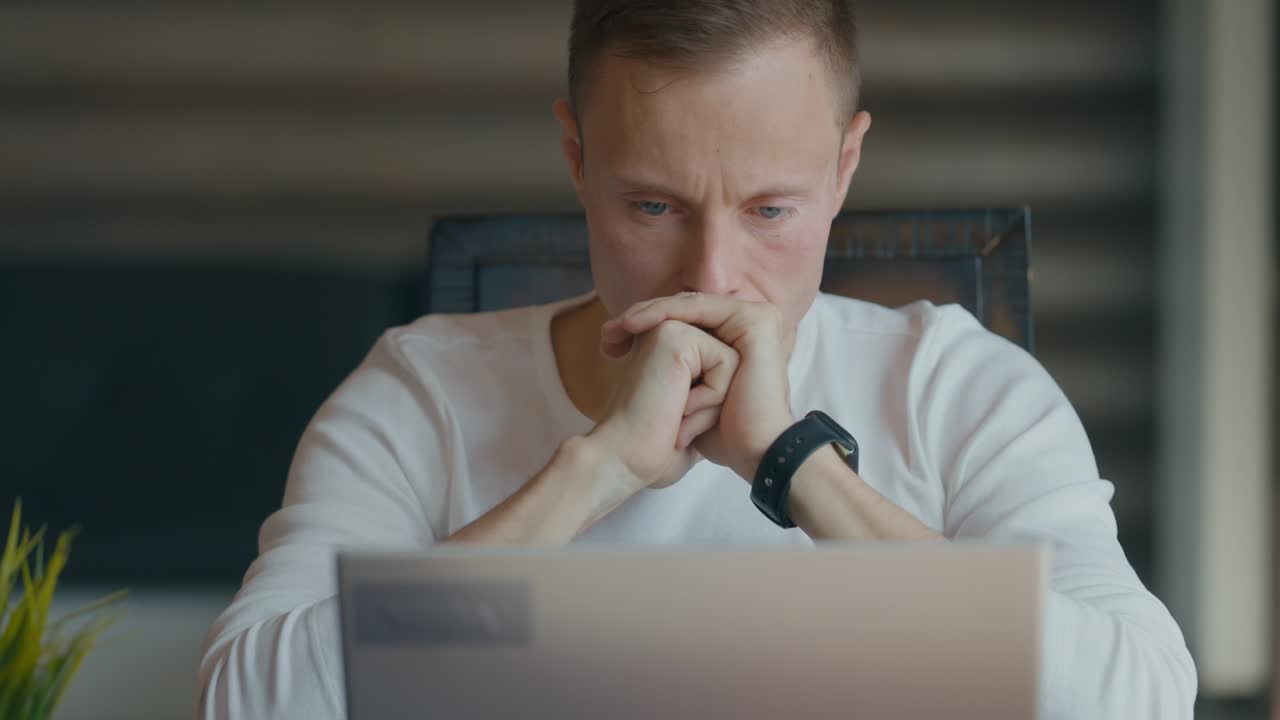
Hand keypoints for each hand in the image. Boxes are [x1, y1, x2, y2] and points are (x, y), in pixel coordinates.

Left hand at [600, 292, 795, 481]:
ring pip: (688, 307)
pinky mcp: (755, 321)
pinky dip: (664, 313)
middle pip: (684, 312)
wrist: (751, 451)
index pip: (684, 322)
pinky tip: (634, 325)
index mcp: (736, 342)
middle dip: (640, 320)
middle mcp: (746, 327)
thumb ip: (679, 373)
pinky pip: (698, 309)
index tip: (608, 346)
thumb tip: (639, 357)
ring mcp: (754, 320)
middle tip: (606, 337)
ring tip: (615, 331)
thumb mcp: (690, 400)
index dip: (645, 329)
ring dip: (647, 314)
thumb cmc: (720, 435)